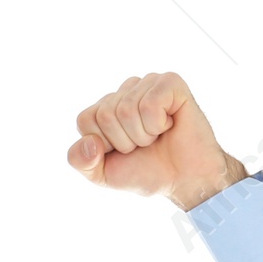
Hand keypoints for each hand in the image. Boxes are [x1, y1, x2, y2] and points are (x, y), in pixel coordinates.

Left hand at [68, 71, 246, 210]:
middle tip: (144, 145)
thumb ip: (79, 161)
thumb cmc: (145, 172)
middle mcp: (125, 91)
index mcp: (106, 108)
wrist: (183, 179)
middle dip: (124, 141)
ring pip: (126, 110)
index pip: (85, 119)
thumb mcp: (102, 174)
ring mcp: (148, 83)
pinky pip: (149, 104)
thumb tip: (88, 142)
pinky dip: (157, 124)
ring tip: (157, 136)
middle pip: (105, 114)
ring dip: (143, 135)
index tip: (123, 151)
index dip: (103, 145)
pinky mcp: (170, 82)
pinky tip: (169, 124)